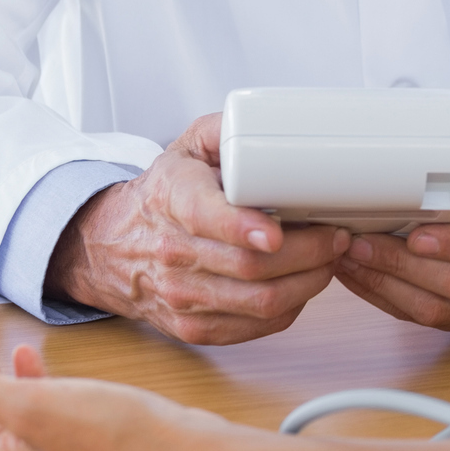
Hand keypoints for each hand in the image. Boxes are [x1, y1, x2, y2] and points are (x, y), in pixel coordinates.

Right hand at [49, 113, 348, 344]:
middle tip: (337, 236)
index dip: (244, 228)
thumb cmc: (163, 194)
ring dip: (309, 282)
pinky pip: (256, 327)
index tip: (277, 233)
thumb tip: (269, 123)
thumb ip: (226, 130)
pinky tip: (303, 284)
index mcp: (173, 199)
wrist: (112, 247)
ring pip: (259, 301)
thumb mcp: (187, 148)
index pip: (206, 217)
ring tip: (329, 259)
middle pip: (250, 266)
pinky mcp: (193, 327)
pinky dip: (291, 307)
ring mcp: (181, 295)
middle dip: (309, 252)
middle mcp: (173, 252)